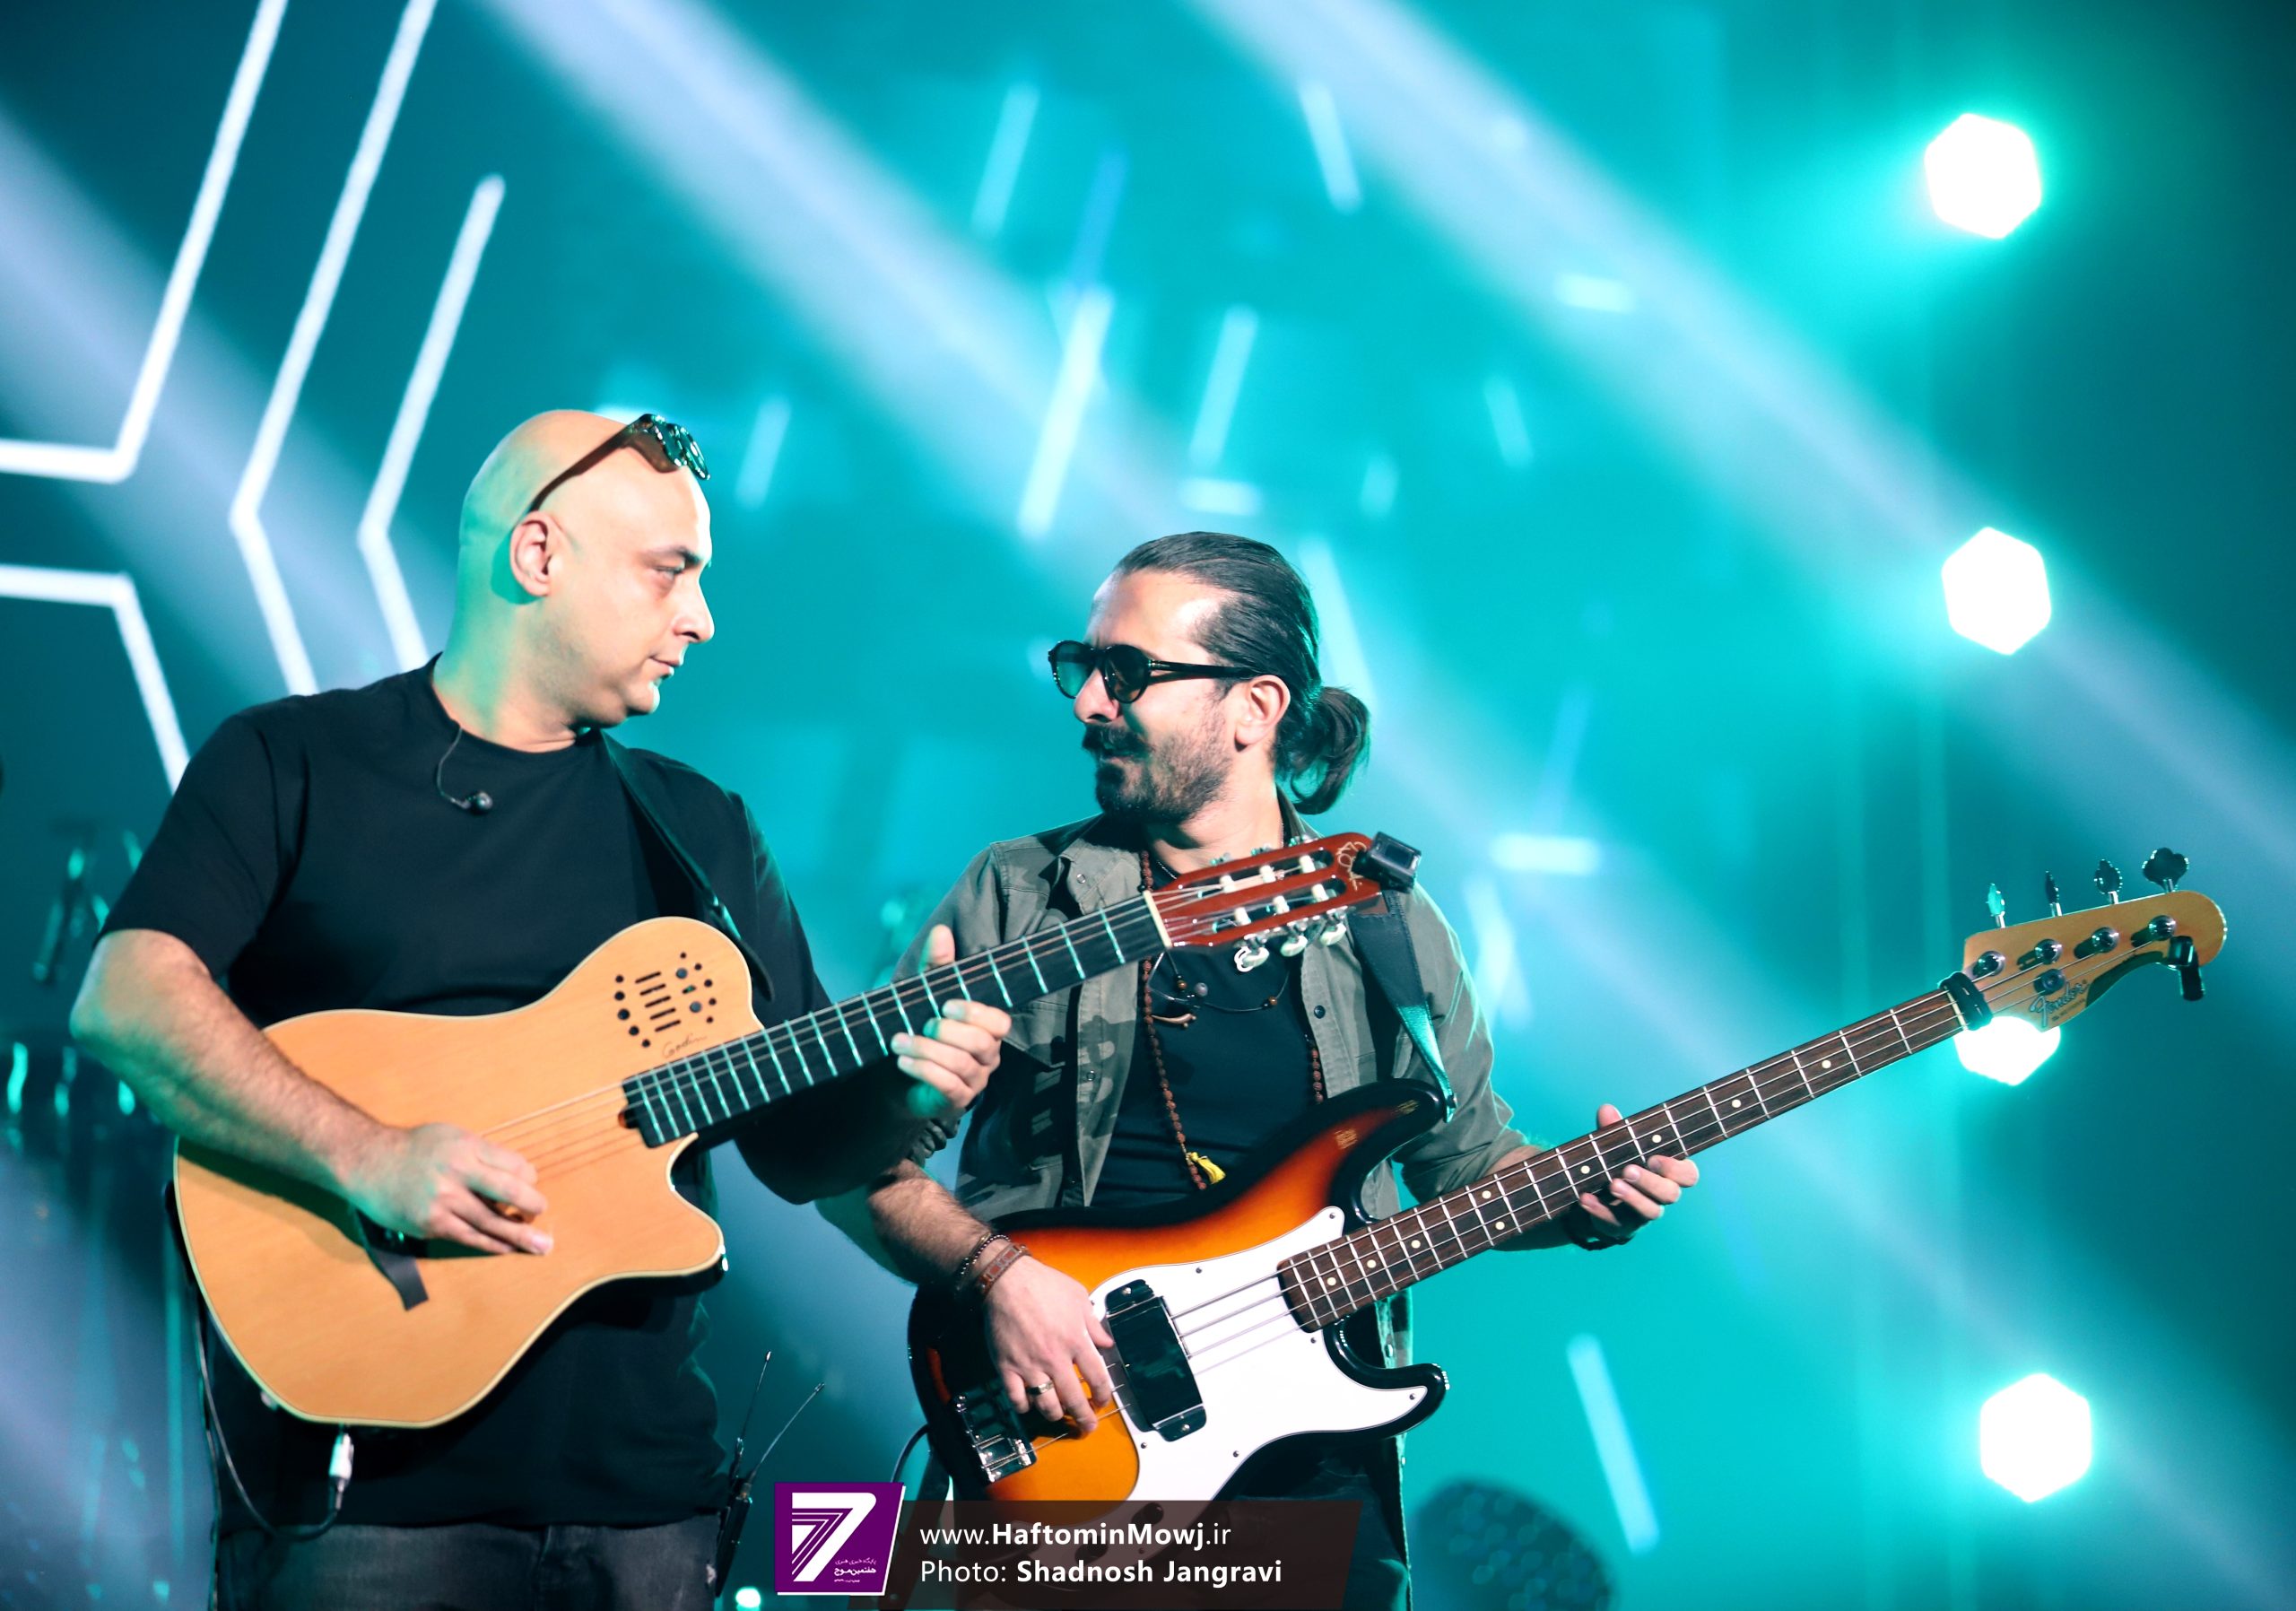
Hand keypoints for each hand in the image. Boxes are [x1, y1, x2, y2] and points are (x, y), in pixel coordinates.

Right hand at [341, 1122, 551, 1255]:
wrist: (367, 1162)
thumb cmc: (414, 1148)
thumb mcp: (452, 1136)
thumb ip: (482, 1154)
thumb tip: (516, 1177)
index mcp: (467, 1147)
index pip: (514, 1165)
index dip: (528, 1177)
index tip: (529, 1184)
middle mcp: (457, 1173)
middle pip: (510, 1192)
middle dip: (533, 1205)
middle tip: (543, 1212)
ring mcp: (443, 1201)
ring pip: (491, 1222)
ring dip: (520, 1235)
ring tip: (542, 1245)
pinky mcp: (431, 1224)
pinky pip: (469, 1237)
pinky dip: (491, 1244)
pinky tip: (506, 1248)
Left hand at [891, 924, 1011, 1117]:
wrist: (895, 1077)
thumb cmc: (918, 1031)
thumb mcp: (924, 996)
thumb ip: (937, 966)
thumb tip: (941, 931)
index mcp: (986, 1029)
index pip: (999, 1021)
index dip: (975, 1013)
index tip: (945, 1005)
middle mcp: (987, 1056)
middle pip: (982, 1043)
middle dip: (948, 1032)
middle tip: (922, 1024)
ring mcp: (974, 1080)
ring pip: (962, 1065)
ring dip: (927, 1050)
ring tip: (898, 1041)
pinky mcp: (956, 1100)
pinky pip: (949, 1086)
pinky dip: (924, 1070)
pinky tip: (903, 1060)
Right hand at [985, 1257, 1116, 1433]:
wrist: (1006, 1280)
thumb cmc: (1045, 1284)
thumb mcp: (1078, 1297)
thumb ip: (1094, 1323)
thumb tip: (1107, 1344)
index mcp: (1076, 1341)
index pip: (1097, 1378)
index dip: (1103, 1395)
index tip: (1102, 1402)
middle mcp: (1055, 1359)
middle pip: (1074, 1399)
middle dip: (1084, 1418)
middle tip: (1087, 1427)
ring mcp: (1030, 1366)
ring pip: (1046, 1405)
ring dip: (1055, 1414)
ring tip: (1058, 1415)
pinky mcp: (1007, 1367)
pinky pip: (1016, 1399)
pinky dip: (1024, 1407)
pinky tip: (1029, 1405)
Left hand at [1577, 1102, 1697, 1236]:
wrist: (1599, 1195)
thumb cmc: (1619, 1163)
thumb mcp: (1616, 1145)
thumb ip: (1614, 1130)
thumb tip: (1606, 1110)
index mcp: (1668, 1173)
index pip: (1688, 1175)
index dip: (1675, 1168)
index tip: (1654, 1158)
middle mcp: (1661, 1195)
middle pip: (1670, 1194)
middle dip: (1651, 1182)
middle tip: (1628, 1170)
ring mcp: (1644, 1214)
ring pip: (1650, 1211)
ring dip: (1631, 1198)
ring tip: (1612, 1184)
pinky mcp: (1623, 1226)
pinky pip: (1615, 1222)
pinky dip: (1599, 1210)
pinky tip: (1585, 1198)